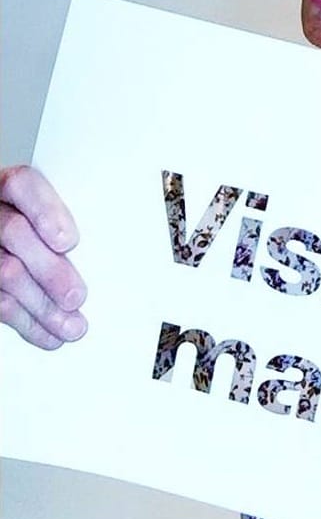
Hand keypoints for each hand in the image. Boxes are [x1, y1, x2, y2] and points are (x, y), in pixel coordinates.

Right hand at [0, 165, 86, 348]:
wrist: (9, 239)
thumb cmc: (42, 227)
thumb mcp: (53, 214)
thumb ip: (68, 224)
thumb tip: (112, 251)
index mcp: (10, 188)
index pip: (22, 185)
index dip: (45, 212)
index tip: (68, 241)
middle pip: (13, 232)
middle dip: (49, 269)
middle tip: (77, 296)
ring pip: (4, 271)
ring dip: (41, 306)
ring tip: (72, 326)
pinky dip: (26, 323)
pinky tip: (49, 334)